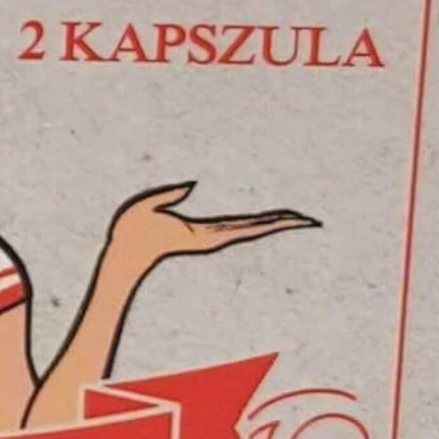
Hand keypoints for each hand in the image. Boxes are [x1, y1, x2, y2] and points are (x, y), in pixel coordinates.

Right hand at [106, 181, 320, 279]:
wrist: (126, 255)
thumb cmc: (131, 231)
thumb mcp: (142, 207)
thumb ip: (167, 195)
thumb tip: (193, 183)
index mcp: (204, 232)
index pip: (247, 227)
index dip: (273, 223)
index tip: (296, 220)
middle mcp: (212, 238)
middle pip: (256, 230)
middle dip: (283, 224)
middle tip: (311, 220)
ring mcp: (209, 238)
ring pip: (249, 230)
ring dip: (272, 224)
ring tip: (296, 218)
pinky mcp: (204, 235)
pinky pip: (237, 228)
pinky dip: (256, 224)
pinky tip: (266, 221)